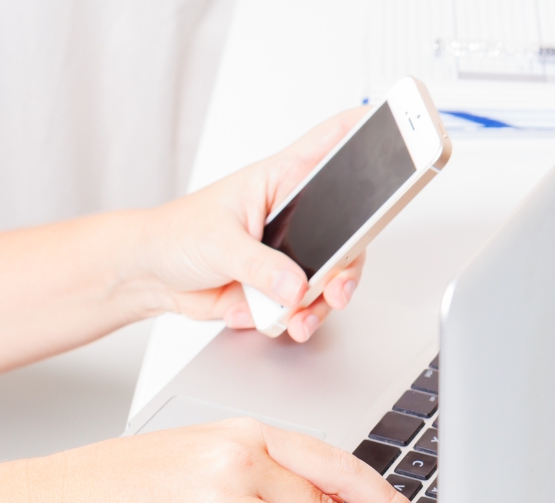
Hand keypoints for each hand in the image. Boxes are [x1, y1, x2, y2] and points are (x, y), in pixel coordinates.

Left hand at [139, 107, 369, 341]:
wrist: (151, 278)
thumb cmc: (176, 236)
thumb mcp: (218, 244)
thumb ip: (259, 266)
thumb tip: (295, 284)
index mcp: (279, 180)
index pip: (332, 143)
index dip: (369, 132)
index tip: (403, 128)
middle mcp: (293, 214)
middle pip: (349, 228)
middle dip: (349, 261)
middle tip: (338, 285)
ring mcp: (290, 253)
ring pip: (333, 273)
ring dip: (325, 299)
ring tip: (304, 316)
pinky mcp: (281, 286)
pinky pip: (308, 303)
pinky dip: (302, 317)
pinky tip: (287, 322)